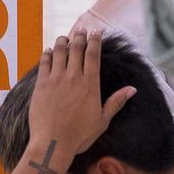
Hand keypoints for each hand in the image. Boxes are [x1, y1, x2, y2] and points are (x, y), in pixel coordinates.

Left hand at [28, 30, 134, 154]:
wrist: (52, 143)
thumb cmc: (79, 135)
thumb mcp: (102, 120)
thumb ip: (116, 102)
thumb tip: (132, 89)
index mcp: (90, 85)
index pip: (94, 55)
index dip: (95, 40)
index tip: (97, 31)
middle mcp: (73, 78)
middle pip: (76, 49)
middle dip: (79, 37)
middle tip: (81, 31)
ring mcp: (55, 80)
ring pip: (59, 52)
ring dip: (62, 42)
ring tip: (64, 38)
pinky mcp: (41, 85)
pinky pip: (44, 63)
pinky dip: (47, 54)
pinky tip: (49, 51)